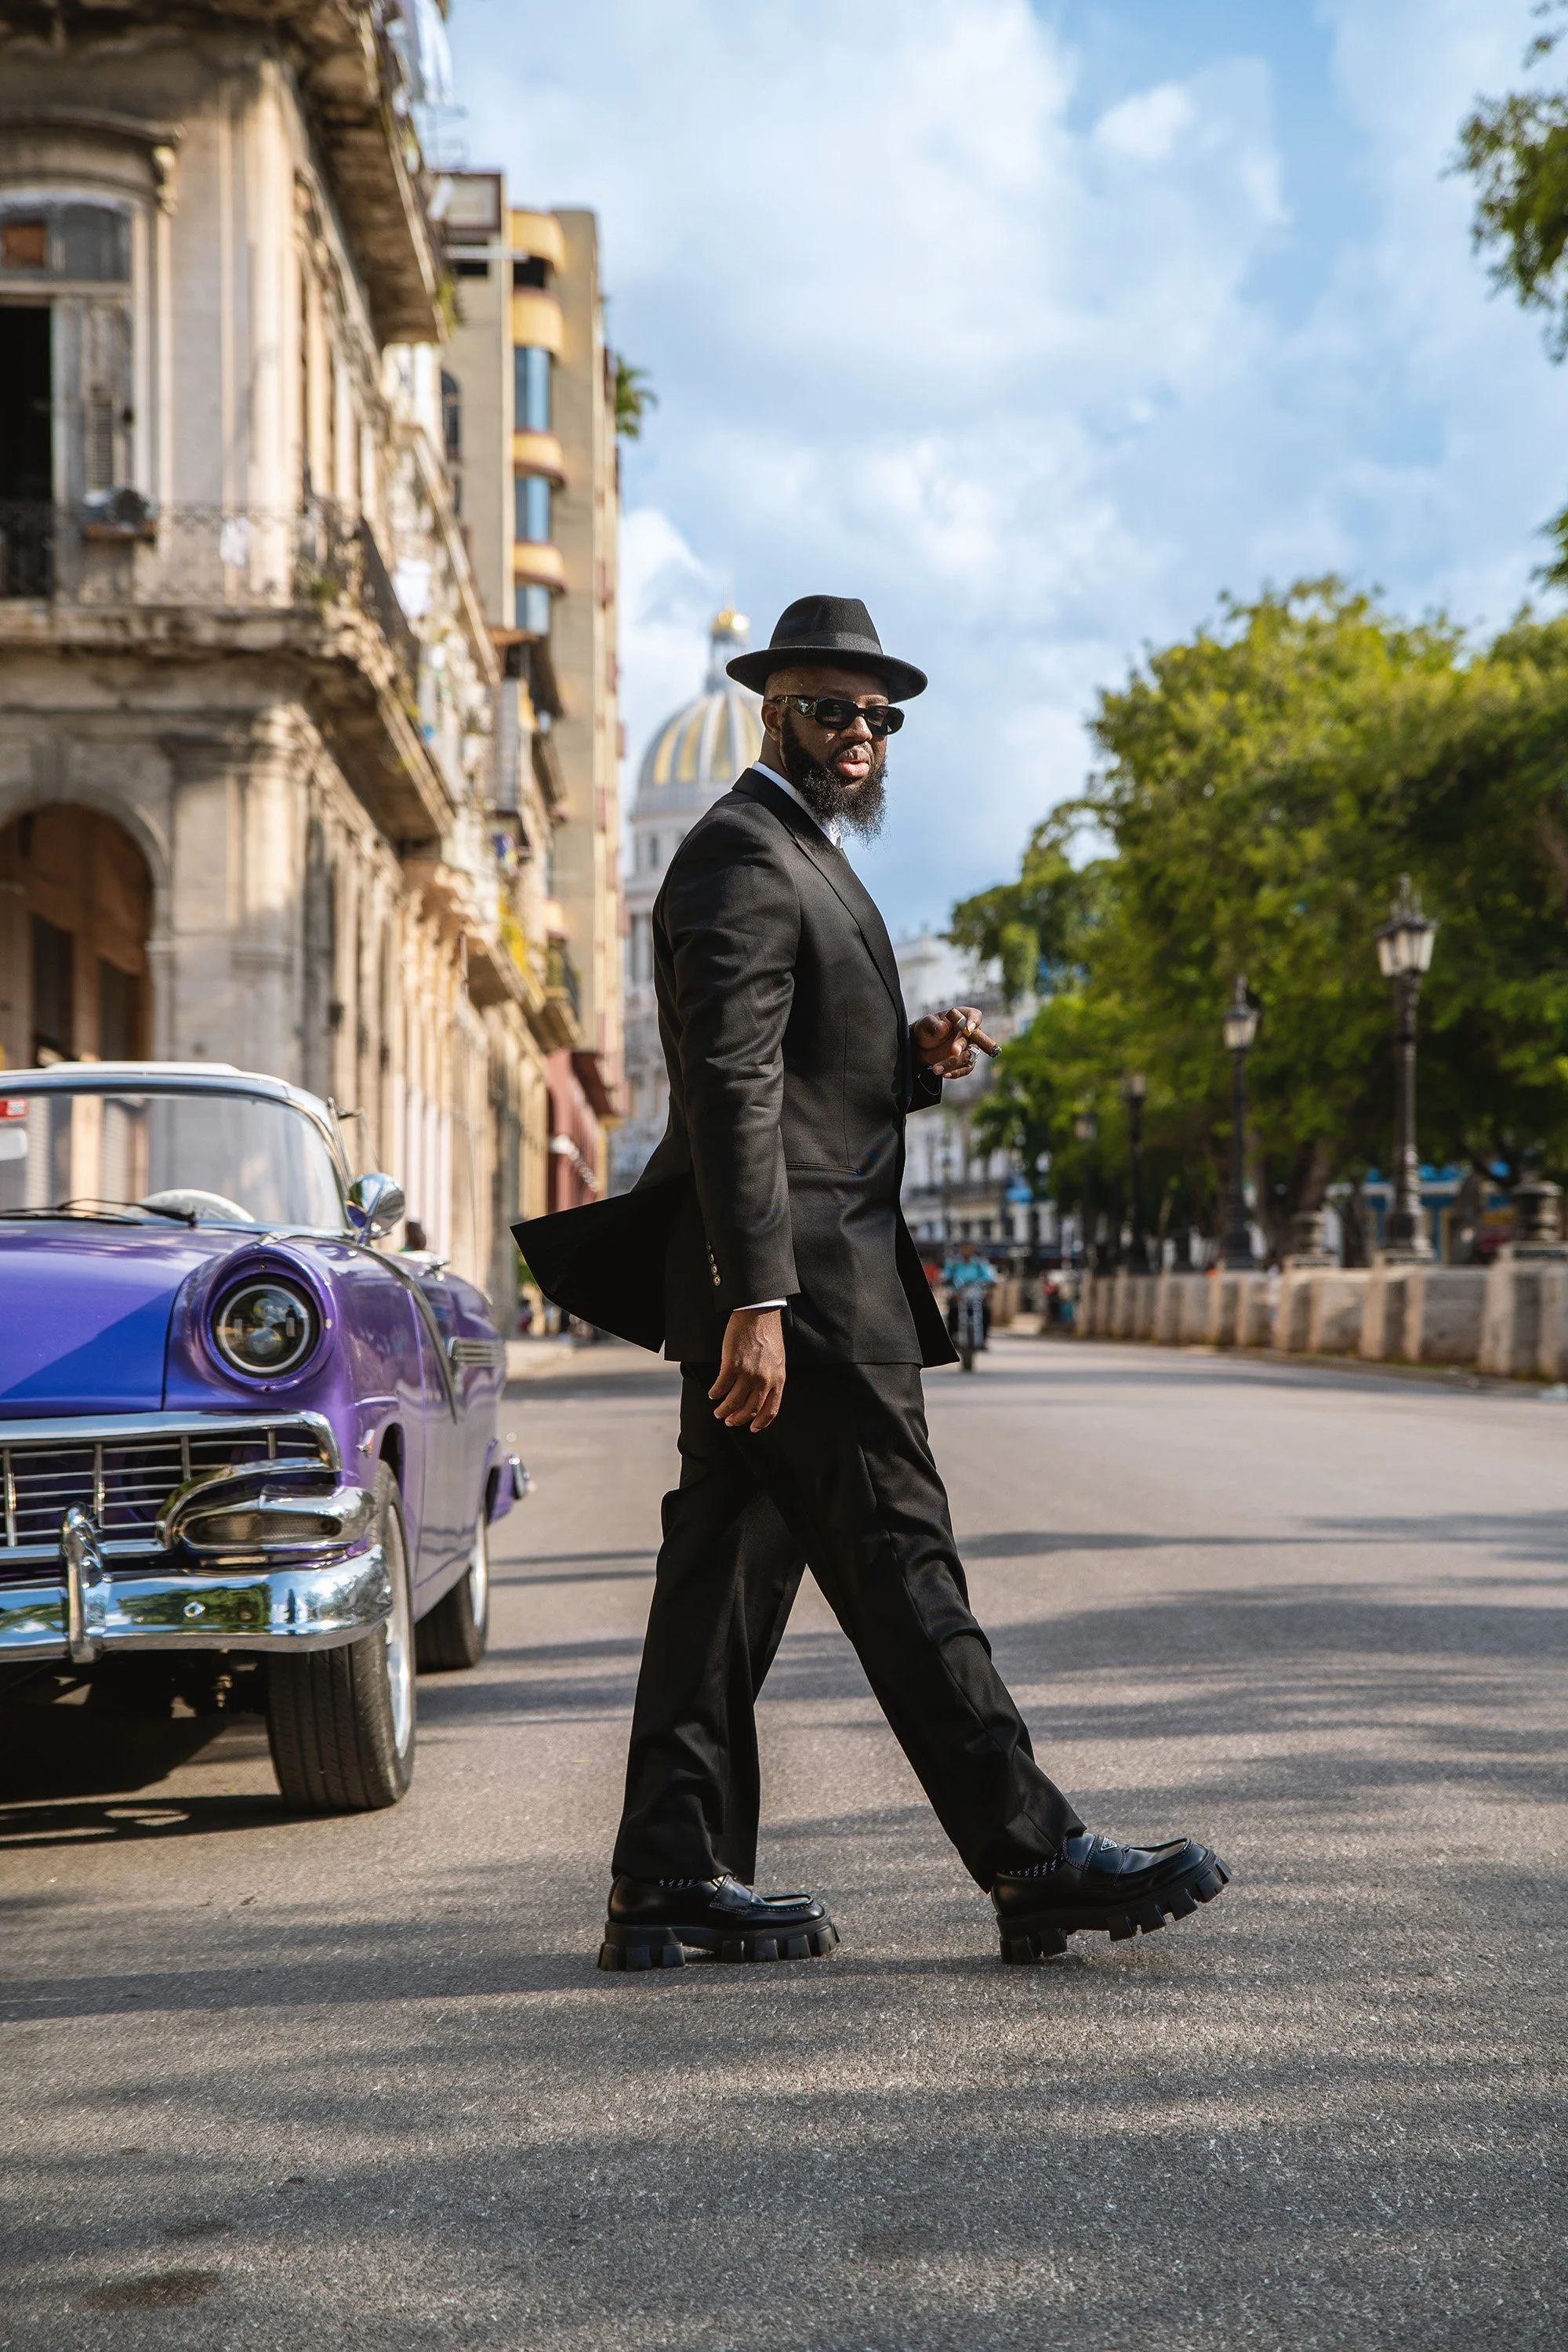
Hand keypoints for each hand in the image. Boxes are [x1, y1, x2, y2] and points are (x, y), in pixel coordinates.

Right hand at [710, 1307, 785, 1431]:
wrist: (759, 1314)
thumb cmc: (768, 1333)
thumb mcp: (777, 1360)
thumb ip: (771, 1378)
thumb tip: (760, 1393)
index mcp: (778, 1380)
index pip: (771, 1410)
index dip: (761, 1422)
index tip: (752, 1428)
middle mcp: (764, 1380)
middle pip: (750, 1410)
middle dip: (738, 1419)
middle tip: (729, 1421)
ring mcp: (748, 1374)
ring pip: (733, 1402)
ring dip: (723, 1410)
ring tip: (718, 1411)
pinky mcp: (732, 1365)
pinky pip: (721, 1387)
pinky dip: (715, 1394)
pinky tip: (712, 1394)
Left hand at [914, 1005, 984, 1078]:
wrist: (921, 1046)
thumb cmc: (925, 1029)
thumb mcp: (925, 1024)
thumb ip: (933, 1025)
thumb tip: (943, 1027)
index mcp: (962, 1016)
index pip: (975, 1015)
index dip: (974, 1021)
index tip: (968, 1028)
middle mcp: (968, 1032)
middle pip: (973, 1038)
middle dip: (962, 1045)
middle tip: (954, 1051)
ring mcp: (968, 1047)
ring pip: (968, 1056)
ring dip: (954, 1063)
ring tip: (936, 1068)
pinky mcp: (964, 1061)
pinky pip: (965, 1068)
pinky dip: (956, 1072)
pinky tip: (944, 1074)